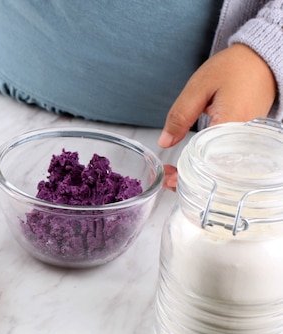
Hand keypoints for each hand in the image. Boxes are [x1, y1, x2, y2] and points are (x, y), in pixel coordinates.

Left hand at [158, 43, 275, 189]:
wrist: (261, 59)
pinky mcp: (249, 139)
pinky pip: (230, 158)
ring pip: (224, 166)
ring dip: (200, 173)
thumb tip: (165, 141)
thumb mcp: (199, 87)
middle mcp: (246, 137)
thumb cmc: (233, 68)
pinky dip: (211, 163)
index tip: (170, 179)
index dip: (187, 172)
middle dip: (192, 179)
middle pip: (218, 169)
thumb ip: (180, 115)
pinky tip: (194, 165)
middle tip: (169, 181)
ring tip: (176, 176)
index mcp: (233, 123)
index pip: (209, 160)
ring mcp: (250, 140)